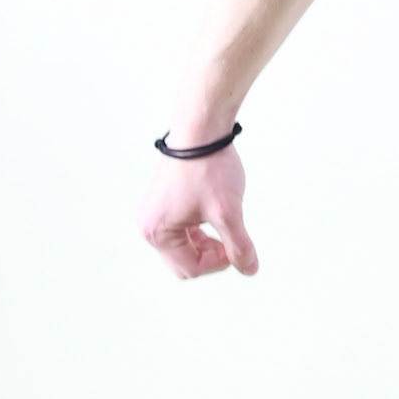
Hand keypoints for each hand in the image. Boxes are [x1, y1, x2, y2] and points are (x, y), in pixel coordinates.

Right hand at [138, 140, 258, 277]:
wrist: (201, 129)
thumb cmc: (209, 168)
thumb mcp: (227, 211)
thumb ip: (238, 244)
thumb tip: (249, 269)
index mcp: (157, 232)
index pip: (190, 268)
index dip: (219, 263)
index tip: (239, 247)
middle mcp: (149, 225)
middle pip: (185, 260)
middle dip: (211, 254)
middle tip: (234, 237)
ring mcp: (155, 211)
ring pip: (185, 245)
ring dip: (208, 242)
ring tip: (227, 224)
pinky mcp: (165, 200)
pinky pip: (183, 228)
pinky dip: (202, 228)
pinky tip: (218, 215)